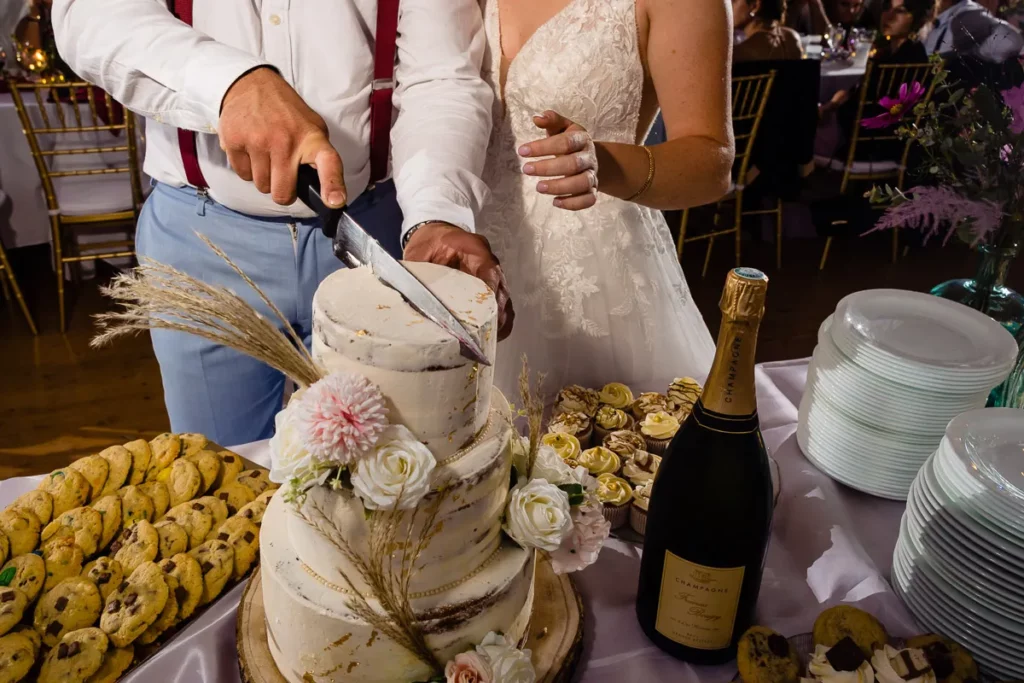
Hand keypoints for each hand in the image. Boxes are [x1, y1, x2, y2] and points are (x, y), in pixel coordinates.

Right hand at [219, 67, 345, 206]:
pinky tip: (251, 150)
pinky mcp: (235, 141)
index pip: (329, 163)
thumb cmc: (287, 114)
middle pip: (282, 193)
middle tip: (282, 175)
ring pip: (261, 186)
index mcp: (313, 139)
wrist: (251, 84)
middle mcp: (286, 141)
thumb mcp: (311, 128)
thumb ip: (316, 157)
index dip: (332, 186)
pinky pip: (242, 175)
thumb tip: (323, 193)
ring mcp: (258, 141)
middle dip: (282, 191)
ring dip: (263, 178)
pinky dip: (246, 168)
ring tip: (265, 154)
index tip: (335, 202)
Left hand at [403, 223, 514, 340]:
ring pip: (504, 302)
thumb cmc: (430, 241)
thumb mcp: (419, 252)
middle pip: (501, 292)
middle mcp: (490, 263)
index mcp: (475, 249)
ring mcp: (493, 276)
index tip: (484, 317)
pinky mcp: (490, 287)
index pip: (490, 273)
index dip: (489, 295)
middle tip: (482, 337)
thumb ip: (418, 273)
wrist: (436, 232)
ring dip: (497, 322)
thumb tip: (412, 299)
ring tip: (485, 341)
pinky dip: (497, 322)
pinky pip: (501, 306)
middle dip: (494, 316)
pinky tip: (487, 336)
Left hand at [519, 111, 598, 210]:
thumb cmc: (569, 141)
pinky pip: (589, 200)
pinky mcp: (592, 191)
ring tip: (538, 187)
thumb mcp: (562, 128)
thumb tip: (537, 118)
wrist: (590, 158)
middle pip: (573, 164)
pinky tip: (555, 202)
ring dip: (559, 187)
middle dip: (548, 168)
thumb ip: (551, 120)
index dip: (543, 147)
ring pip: (582, 183)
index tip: (522, 151)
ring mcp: (592, 175)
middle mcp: (589, 157)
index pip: (565, 142)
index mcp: (582, 139)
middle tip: (526, 169)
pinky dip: (573, 203)